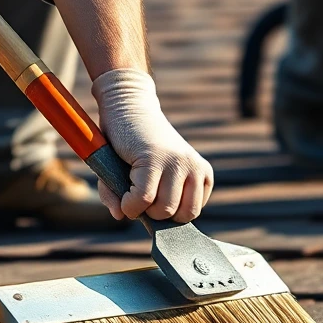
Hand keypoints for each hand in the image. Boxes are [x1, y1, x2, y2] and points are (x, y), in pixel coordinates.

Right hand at [92, 69, 213, 222]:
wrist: (128, 107)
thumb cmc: (134, 147)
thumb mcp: (141, 176)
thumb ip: (131, 201)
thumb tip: (121, 215)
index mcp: (201, 174)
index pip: (190, 213)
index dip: (166, 213)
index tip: (153, 198)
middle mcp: (194, 168)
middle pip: (180, 216)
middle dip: (155, 214)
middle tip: (140, 195)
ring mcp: (176, 163)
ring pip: (163, 210)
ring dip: (140, 209)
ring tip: (131, 189)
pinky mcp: (154, 160)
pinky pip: (143, 199)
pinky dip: (129, 204)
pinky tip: (123, 193)